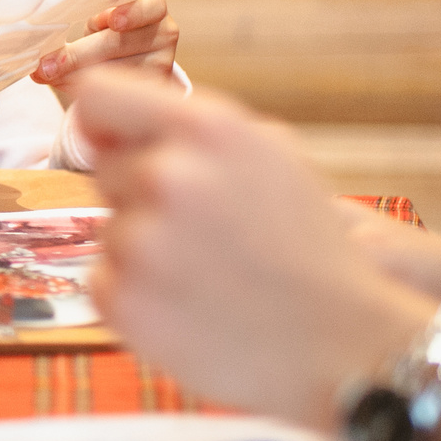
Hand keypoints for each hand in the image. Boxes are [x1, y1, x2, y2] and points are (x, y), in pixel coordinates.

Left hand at [34, 0, 178, 101]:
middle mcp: (164, 34)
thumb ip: (76, 29)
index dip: (132, 12)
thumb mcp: (96, 25)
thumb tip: (39, 64)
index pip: (151, 5)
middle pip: (121, 44)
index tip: (111, 21)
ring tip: (52, 78)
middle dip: (78, 55)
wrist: (129, 65)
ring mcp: (162, 65)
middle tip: (46, 67)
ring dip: (78, 77)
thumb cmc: (107, 36)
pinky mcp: (152, 91)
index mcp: (151, 7)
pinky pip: (119, 96)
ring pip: (116, 73)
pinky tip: (74, 93)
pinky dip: (91, 94)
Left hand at [74, 72, 435, 429]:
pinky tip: (191, 308)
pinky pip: (103, 279)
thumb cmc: (305, 248)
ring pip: (110, 227)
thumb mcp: (269, 156)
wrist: (340, 346)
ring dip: (144, 249)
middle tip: (205, 232)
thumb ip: (189, 129)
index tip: (113, 140)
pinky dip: (136, 295)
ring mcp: (141, 240)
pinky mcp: (122, 299)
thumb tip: (100, 123)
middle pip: (104, 167)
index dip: (102, 120)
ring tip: (208, 275)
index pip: (99, 94)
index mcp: (209, 129)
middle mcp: (169, 176)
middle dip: (140, 193)